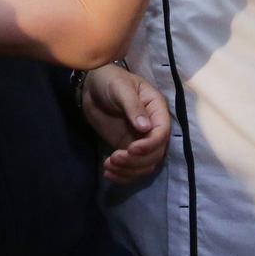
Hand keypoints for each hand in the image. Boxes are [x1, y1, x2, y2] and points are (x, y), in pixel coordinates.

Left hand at [81, 64, 170, 183]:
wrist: (92, 87)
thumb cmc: (110, 80)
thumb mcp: (121, 88)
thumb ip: (133, 107)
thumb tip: (145, 128)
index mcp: (157, 109)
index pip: (162, 133)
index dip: (150, 145)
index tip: (131, 149)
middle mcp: (153, 127)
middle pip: (155, 154)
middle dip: (136, 161)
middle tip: (114, 158)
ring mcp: (141, 140)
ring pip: (145, 165)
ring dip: (129, 170)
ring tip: (108, 165)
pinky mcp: (128, 148)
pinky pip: (132, 168)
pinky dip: (122, 175)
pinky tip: (108, 173)